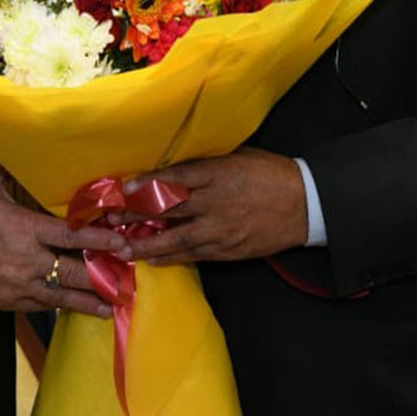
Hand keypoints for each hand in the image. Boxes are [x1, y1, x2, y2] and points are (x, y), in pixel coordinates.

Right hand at [0, 159, 124, 317]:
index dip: (99, 241)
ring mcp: (16, 285)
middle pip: (73, 272)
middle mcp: (26, 260)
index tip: (120, 244)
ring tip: (110, 306)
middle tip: (125, 278)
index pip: (72, 237)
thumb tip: (31, 150)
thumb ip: (14, 167)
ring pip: (59, 296)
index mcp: (25, 228)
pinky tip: (74, 309)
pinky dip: (58, 306)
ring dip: (87, 301)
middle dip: (102, 276)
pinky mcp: (5, 301)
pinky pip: (38, 306)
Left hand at [121, 147, 306, 264]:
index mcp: (217, 173)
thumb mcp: (237, 156)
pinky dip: (170, 257)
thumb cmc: (270, 173)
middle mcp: (215, 202)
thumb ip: (207, 163)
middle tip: (110, 218)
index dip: (146, 184)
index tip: (124, 188)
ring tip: (122, 247)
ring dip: (146, 243)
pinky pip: (193, 254)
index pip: (175, 178)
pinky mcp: (228, 250)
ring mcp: (221, 229)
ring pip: (176, 238)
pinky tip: (152, 259)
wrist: (305, 204)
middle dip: (136, 214)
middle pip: (168, 209)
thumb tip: (175, 164)